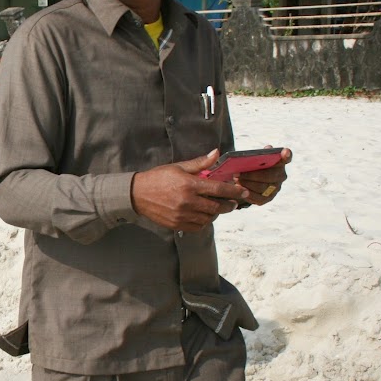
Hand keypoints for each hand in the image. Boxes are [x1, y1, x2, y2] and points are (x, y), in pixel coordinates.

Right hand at [131, 149, 249, 231]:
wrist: (137, 194)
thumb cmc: (158, 178)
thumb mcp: (178, 167)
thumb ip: (200, 163)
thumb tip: (216, 153)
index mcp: (189, 185)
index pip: (218, 189)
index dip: (234, 191)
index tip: (243, 192)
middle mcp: (187, 201)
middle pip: (217, 206)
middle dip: (229, 205)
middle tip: (233, 203)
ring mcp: (182, 215)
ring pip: (209, 218)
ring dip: (216, 213)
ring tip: (217, 208)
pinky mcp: (177, 224)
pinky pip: (198, 227)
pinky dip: (205, 222)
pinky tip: (204, 215)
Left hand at [236, 146, 291, 205]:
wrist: (250, 181)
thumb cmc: (253, 166)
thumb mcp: (256, 158)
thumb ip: (259, 154)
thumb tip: (267, 149)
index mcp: (280, 163)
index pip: (287, 158)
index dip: (287, 155)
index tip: (285, 152)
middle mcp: (281, 176)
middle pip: (269, 175)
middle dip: (252, 175)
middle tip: (238, 173)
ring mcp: (276, 188)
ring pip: (262, 187)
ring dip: (247, 184)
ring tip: (236, 180)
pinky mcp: (268, 198)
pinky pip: (258, 198)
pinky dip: (247, 193)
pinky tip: (239, 189)